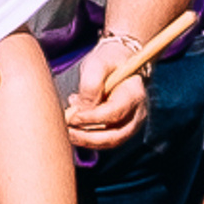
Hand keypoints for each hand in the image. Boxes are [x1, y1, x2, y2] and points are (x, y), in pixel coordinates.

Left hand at [63, 40, 149, 154]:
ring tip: (66, 129)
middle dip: (87, 138)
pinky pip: (105, 140)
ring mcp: (131, 123)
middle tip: (65, 131)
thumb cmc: (107, 61)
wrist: (118, 61)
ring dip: (86, 140)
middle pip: (115, 136)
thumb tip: (82, 109)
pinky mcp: (121, 128)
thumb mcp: (97, 63)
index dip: (91, 118)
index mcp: (134, 94)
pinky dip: (88, 138)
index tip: (70, 116)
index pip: (114, 113)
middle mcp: (137, 113)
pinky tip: (73, 125)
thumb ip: (91, 83)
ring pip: (109, 142)